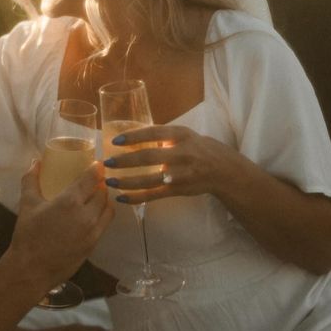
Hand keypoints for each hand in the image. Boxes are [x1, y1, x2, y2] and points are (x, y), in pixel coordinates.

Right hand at [10, 160, 114, 290]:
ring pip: (108, 209)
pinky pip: (105, 224)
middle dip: (100, 184)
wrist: (31, 269)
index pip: (91, 179)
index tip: (98, 164)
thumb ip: (31, 180)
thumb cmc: (28, 234)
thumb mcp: (27, 204)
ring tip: (95, 197)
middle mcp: (87, 214)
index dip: (97, 169)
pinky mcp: (94, 244)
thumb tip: (36, 162)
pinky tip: (93, 215)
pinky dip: (102, 215)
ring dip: (104, 200)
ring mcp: (93, 231)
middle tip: (94, 180)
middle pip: (102, 193)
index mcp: (70, 201)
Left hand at [103, 124, 235, 203]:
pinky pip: (154, 195)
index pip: (154, 133)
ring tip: (109, 181)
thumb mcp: (184, 135)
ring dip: (127, 181)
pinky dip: (136, 197)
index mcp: (181, 135)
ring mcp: (180, 174)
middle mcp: (181, 153)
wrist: (224, 170)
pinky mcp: (179, 190)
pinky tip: (121, 198)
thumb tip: (132, 134)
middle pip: (149, 157)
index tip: (115, 140)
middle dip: (125, 161)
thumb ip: (162, 135)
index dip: (134, 136)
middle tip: (106, 162)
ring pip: (149, 179)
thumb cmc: (198, 148)